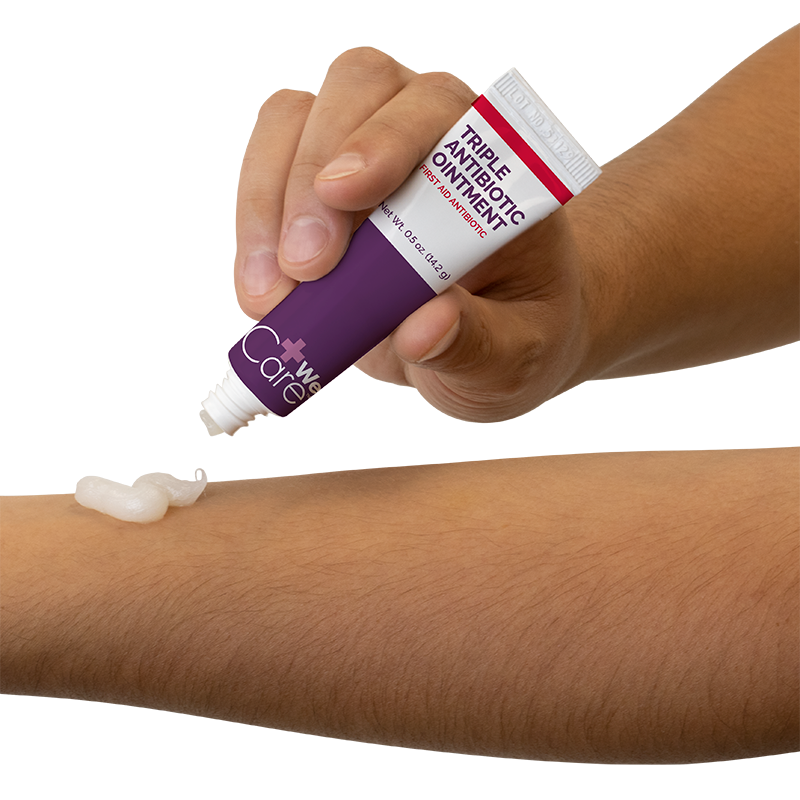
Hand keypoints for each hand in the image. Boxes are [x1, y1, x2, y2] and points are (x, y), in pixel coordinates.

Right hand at [235, 47, 590, 421]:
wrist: (492, 336)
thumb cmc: (517, 329)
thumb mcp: (517, 355)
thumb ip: (479, 345)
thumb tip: (423, 330)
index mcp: (487, 162)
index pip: (437, 106)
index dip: (384, 136)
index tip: (344, 192)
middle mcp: (424, 135)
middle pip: (355, 92)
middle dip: (314, 176)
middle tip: (306, 268)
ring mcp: (362, 152)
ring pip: (292, 122)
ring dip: (267, 205)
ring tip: (272, 299)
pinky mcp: (315, 189)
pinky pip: (265, 174)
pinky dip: (252, 232)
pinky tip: (264, 293)